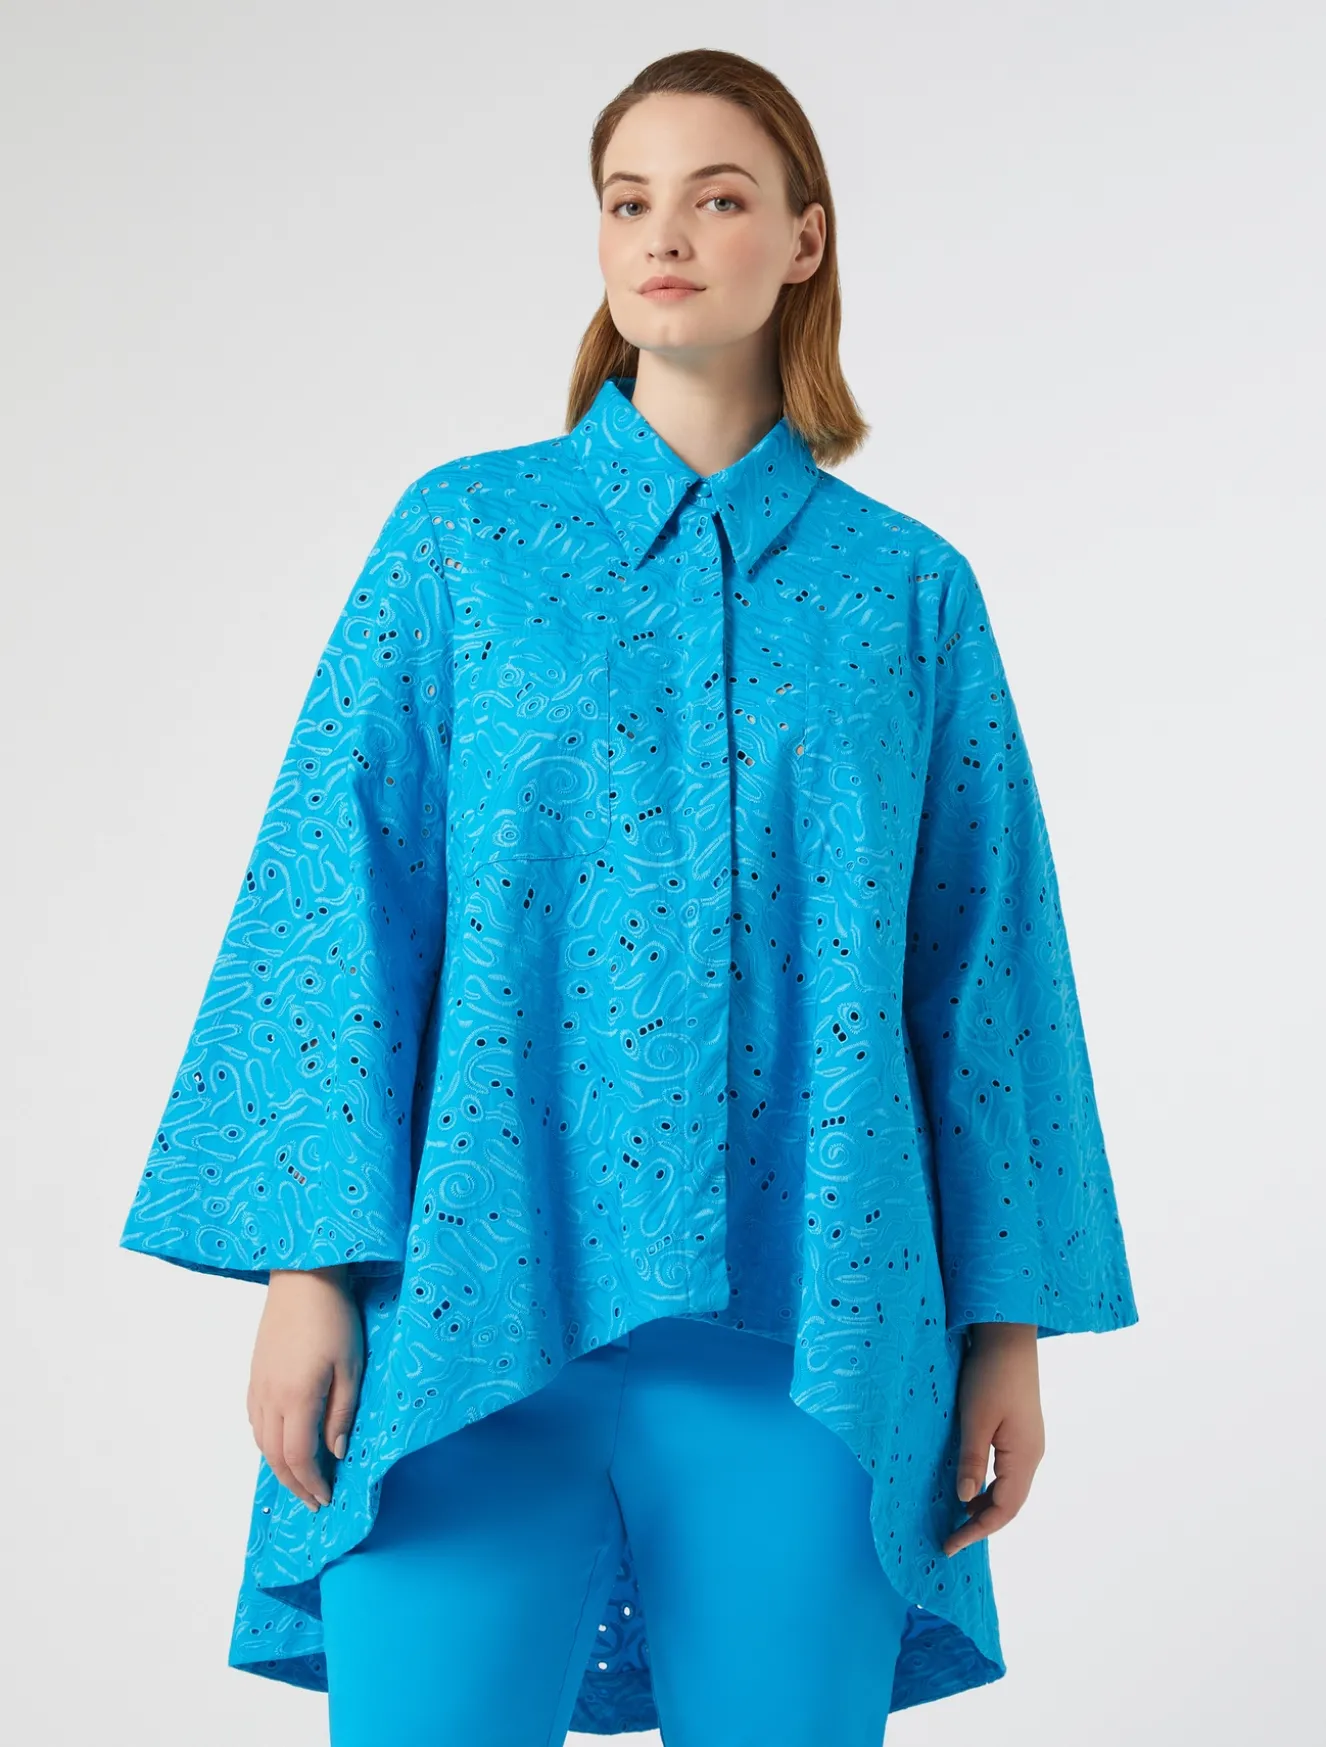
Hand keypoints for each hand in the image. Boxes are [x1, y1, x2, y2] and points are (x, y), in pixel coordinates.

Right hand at [247, 1266, 363, 1511]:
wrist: (302, 1276)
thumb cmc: (334, 1318)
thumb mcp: (351, 1366)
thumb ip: (342, 1413)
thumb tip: (335, 1453)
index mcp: (297, 1398)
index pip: (298, 1457)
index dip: (311, 1483)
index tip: (326, 1499)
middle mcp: (270, 1397)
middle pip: (275, 1456)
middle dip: (294, 1484)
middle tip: (313, 1501)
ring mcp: (258, 1385)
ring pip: (261, 1441)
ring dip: (278, 1466)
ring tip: (299, 1479)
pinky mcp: (254, 1372)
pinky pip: (255, 1420)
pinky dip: (267, 1442)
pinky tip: (281, 1443)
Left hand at [943, 1324, 1044, 1557]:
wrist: (1009, 1336)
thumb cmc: (991, 1374)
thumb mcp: (975, 1418)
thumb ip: (971, 1460)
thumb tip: (964, 1500)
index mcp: (1024, 1457)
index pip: (1004, 1510)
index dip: (977, 1531)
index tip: (950, 1545)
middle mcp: (1031, 1455)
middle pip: (1010, 1504)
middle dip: (981, 1525)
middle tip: (950, 1538)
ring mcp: (1028, 1443)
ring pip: (1009, 1489)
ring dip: (985, 1506)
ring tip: (956, 1518)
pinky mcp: (1020, 1432)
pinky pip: (1006, 1472)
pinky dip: (988, 1487)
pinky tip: (969, 1485)